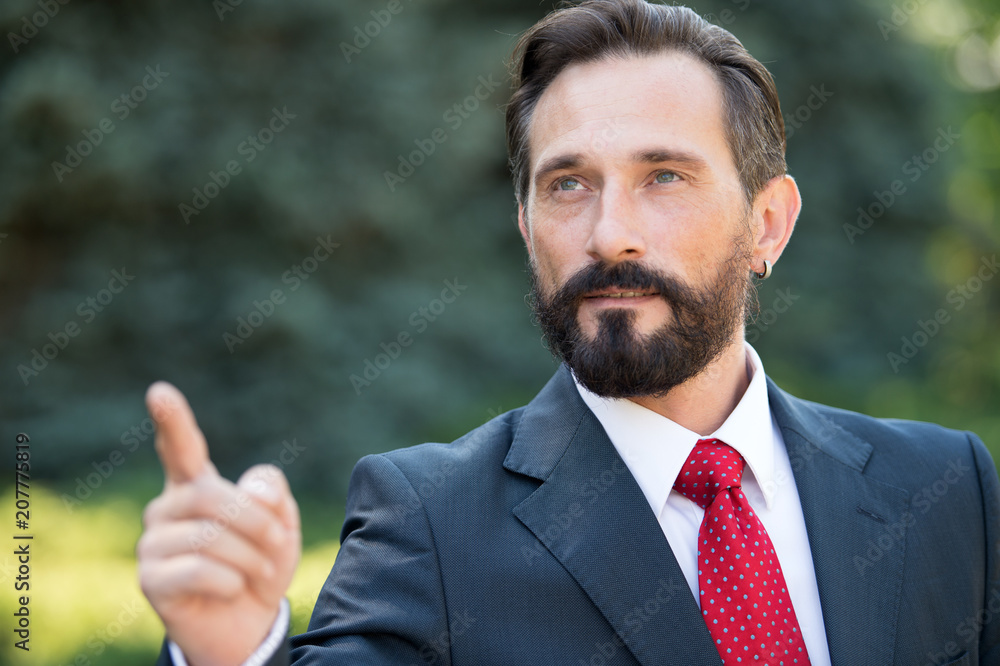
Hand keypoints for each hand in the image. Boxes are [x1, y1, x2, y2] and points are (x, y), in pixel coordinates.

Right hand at [136, 382, 300, 665]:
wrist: (248, 622)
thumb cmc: (260, 564)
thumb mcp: (281, 524)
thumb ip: (271, 494)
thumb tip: (252, 490)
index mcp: (196, 485)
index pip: (181, 447)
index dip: (173, 420)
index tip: (159, 391)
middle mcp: (167, 508)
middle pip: (211, 495)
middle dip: (256, 521)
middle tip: (278, 542)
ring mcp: (153, 543)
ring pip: (209, 537)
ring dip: (250, 557)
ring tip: (259, 572)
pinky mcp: (150, 579)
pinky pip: (199, 570)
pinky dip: (231, 581)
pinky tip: (233, 589)